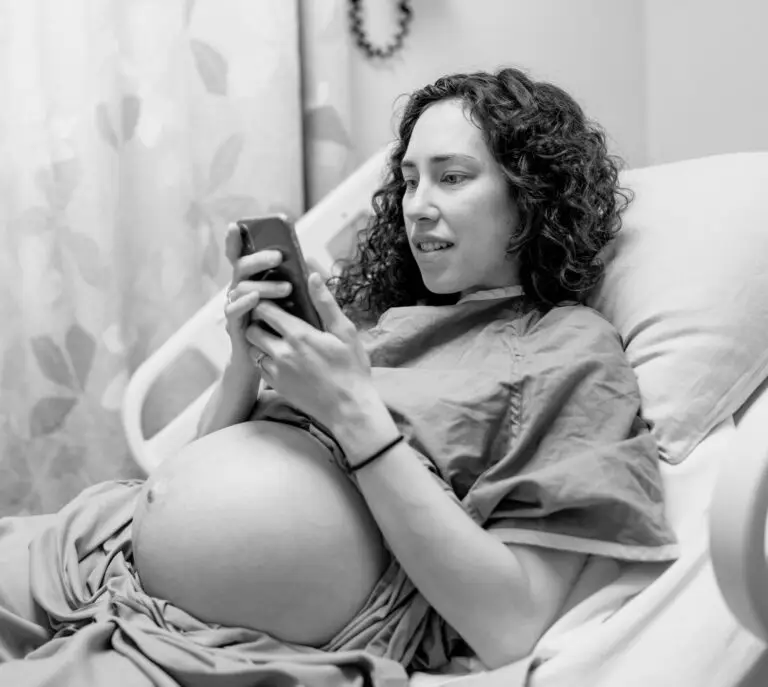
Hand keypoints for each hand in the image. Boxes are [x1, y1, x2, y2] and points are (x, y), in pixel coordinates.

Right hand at [223, 223, 292, 370]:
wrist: (275, 365)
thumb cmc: (285, 331)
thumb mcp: (294, 306)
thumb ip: (296, 286)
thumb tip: (313, 269)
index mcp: (254, 282)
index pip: (242, 257)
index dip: (235, 242)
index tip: (236, 225)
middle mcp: (241, 291)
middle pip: (241, 267)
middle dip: (258, 259)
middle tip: (279, 257)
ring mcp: (236, 308)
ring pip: (240, 288)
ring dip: (263, 285)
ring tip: (286, 288)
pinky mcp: (235, 327)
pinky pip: (233, 311)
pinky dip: (244, 303)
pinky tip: (256, 299)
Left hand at [245, 272, 378, 430]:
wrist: (349, 409)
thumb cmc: (352, 369)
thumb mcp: (345, 332)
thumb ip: (326, 303)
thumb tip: (312, 275)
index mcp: (298, 335)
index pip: (264, 309)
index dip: (263, 300)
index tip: (271, 297)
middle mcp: (281, 352)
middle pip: (251, 329)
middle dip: (257, 321)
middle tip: (271, 318)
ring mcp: (276, 371)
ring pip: (252, 349)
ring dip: (259, 341)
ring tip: (274, 338)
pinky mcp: (276, 386)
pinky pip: (259, 367)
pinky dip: (265, 359)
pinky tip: (280, 357)